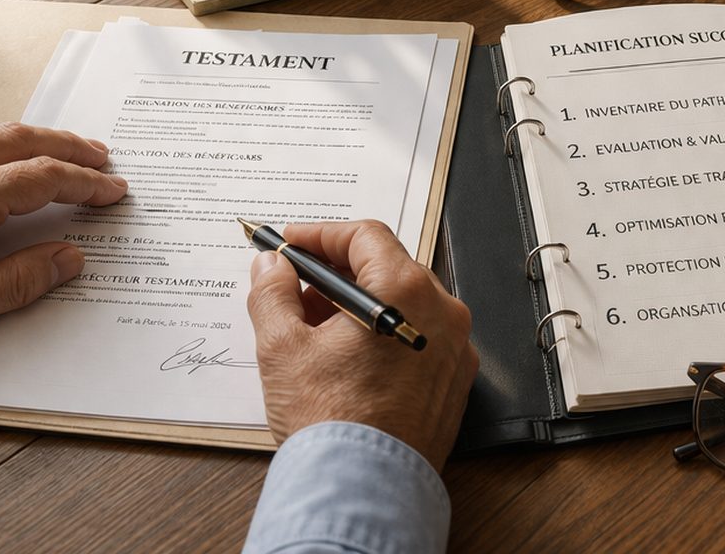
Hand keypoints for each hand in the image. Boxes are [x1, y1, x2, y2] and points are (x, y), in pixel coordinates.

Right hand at [247, 220, 477, 469]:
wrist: (362, 489)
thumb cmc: (329, 421)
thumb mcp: (282, 347)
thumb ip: (273, 292)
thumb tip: (271, 265)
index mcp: (407, 291)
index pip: (365, 236)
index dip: (322, 234)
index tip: (292, 243)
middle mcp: (443, 313)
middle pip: (387, 268)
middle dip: (337, 271)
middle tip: (295, 284)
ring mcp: (454, 349)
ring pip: (403, 305)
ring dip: (359, 304)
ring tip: (313, 325)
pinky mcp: (453, 382)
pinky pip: (418, 339)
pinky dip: (384, 335)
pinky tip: (347, 356)